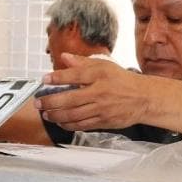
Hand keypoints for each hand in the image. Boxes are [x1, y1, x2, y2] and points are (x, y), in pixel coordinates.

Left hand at [34, 54, 150, 130]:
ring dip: (56, 115)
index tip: (44, 79)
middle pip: (70, 99)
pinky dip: (68, 125)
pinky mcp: (103, 122)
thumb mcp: (104, 66)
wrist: (144, 98)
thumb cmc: (122, 80)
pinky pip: (81, 125)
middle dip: (50, 102)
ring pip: (73, 115)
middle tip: (38, 103)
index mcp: (99, 75)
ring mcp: (101, 109)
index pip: (74, 76)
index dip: (57, 78)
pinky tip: (60, 122)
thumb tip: (64, 57)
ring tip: (46, 114)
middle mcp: (99, 92)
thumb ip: (82, 62)